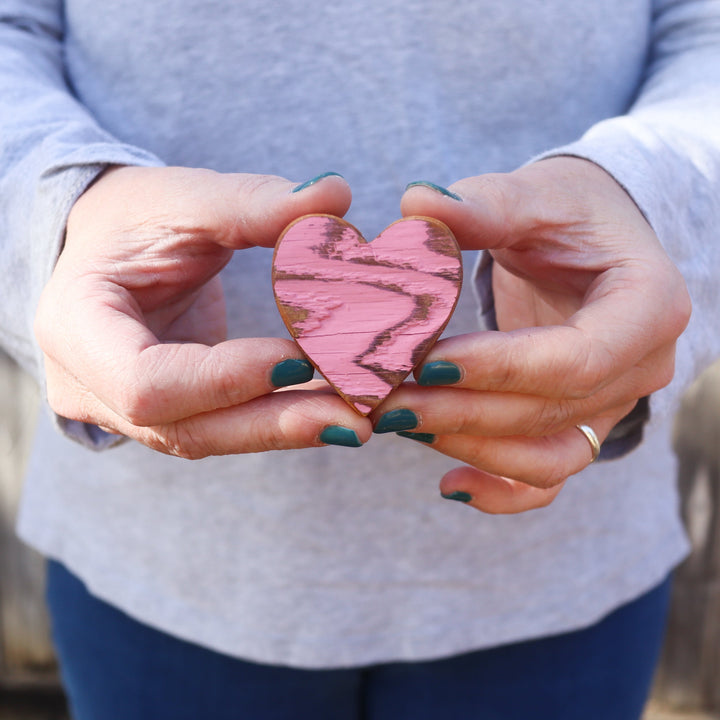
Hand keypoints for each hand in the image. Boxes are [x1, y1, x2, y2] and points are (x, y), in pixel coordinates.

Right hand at [35, 166, 371, 456]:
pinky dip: (283, 420)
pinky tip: (339, 412)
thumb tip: (335, 196)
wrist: (108, 250)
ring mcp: (127, 413)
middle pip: (187, 429)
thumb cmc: (133, 218)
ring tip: (362, 420)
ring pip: (212, 439)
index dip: (226, 378)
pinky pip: (226, 427)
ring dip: (290, 430)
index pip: (144, 383)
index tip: (302, 360)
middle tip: (358, 419)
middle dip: (275, 424)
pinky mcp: (170, 414)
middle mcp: (92, 389)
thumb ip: (252, 201)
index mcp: (75, 330)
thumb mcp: (181, 198)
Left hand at [372, 158, 689, 512]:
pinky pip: (549, 476)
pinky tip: (449, 485)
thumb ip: (483, 204)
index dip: (500, 367)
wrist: (589, 243)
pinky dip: (503, 490)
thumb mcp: (535, 195)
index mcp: (648, 305)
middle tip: (386, 400)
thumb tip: (418, 203)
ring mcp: (612, 404)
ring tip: (399, 422)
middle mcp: (640, 367)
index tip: (426, 360)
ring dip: (469, 446)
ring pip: (546, 454)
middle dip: (463, 411)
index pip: (578, 357)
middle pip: (550, 410)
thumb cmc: (569, 213)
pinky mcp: (579, 423)